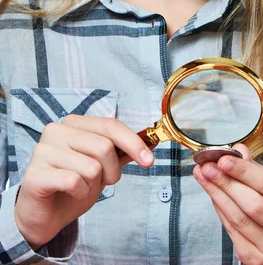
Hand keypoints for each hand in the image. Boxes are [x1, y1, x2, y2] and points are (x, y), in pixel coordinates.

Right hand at [14, 114, 153, 247]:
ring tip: (80, 189)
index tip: (149, 160)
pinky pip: (74, 182)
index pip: (110, 125)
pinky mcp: (35, 173)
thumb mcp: (102, 168)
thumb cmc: (72, 187)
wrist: (43, 216)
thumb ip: (121, 153)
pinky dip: (79, 193)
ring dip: (93, 186)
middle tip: (100, 182)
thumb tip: (150, 143)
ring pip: (91, 167)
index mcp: (73, 123)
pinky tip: (69, 194)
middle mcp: (56, 130)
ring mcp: (43, 150)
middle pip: (104, 146)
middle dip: (111, 171)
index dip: (133, 142)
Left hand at [193, 144, 262, 264]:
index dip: (243, 171)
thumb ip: (256, 168)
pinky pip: (232, 231)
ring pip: (239, 219)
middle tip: (208, 167)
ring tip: (203, 176)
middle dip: (226, 183)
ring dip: (217, 195)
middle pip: (253, 204)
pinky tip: (213, 194)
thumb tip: (237, 151)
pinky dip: (220, 209)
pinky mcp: (256, 260)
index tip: (222, 159)